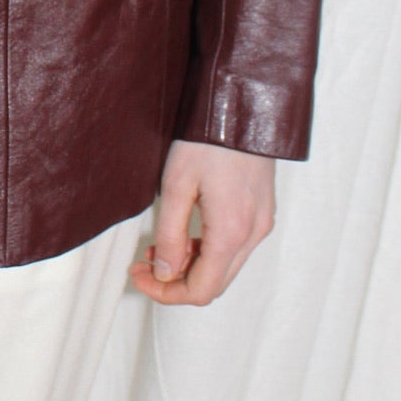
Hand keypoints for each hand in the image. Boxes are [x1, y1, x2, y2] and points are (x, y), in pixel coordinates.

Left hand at [129, 138, 275, 306]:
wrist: (242, 107)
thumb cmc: (208, 141)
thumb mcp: (177, 186)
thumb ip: (170, 236)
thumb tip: (165, 273)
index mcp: (231, 233)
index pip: (200, 290)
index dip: (166, 293)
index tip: (139, 275)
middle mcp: (253, 235)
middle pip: (214, 284)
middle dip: (176, 282)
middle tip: (144, 264)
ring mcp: (261, 224)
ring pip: (225, 268)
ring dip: (191, 266)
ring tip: (159, 246)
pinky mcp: (261, 213)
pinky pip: (235, 248)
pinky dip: (208, 251)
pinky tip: (185, 234)